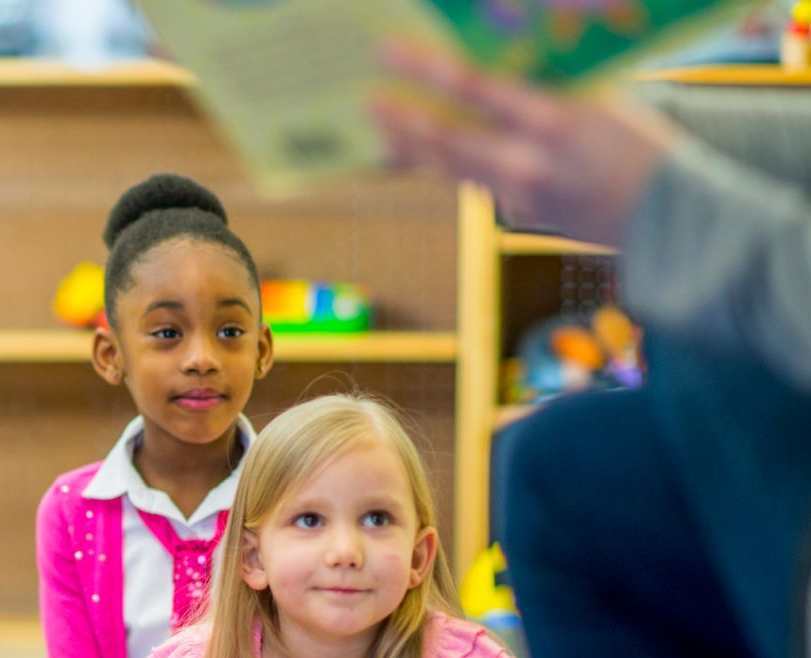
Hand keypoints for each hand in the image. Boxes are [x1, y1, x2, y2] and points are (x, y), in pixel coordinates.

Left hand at [369, 39, 680, 245]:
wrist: (677, 217)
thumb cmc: (646, 147)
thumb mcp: (603, 102)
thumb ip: (550, 89)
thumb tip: (501, 76)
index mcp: (553, 122)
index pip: (475, 88)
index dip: (426, 69)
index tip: (389, 54)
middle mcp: (528, 163)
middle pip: (447, 140)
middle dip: (402, 121)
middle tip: (366, 105)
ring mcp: (522, 195)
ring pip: (452, 170)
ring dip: (413, 150)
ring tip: (381, 132)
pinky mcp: (524, 214)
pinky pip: (479, 185)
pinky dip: (449, 169)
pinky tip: (426, 158)